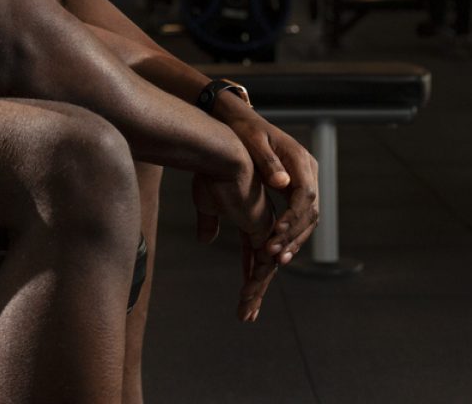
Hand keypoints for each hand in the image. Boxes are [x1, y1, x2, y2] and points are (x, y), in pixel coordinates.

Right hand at [191, 165, 279, 321]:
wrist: (220, 156)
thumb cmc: (211, 173)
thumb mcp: (206, 203)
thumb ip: (209, 222)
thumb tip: (205, 241)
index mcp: (251, 217)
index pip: (254, 253)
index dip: (250, 274)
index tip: (245, 294)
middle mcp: (262, 224)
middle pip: (263, 264)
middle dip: (256, 290)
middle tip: (248, 313)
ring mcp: (265, 226)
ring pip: (266, 268)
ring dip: (255, 292)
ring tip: (246, 314)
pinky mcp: (263, 228)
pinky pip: (264, 262)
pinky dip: (256, 282)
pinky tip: (247, 296)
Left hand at [217, 107, 318, 265]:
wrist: (242, 121)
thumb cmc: (244, 129)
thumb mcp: (253, 141)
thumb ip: (267, 161)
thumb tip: (283, 183)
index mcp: (299, 159)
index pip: (306, 194)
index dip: (294, 216)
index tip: (277, 233)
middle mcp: (307, 170)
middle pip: (310, 210)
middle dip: (294, 235)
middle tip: (275, 256)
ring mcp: (304, 180)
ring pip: (308, 217)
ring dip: (294, 239)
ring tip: (277, 260)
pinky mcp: (296, 188)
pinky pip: (299, 215)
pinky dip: (291, 234)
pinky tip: (278, 251)